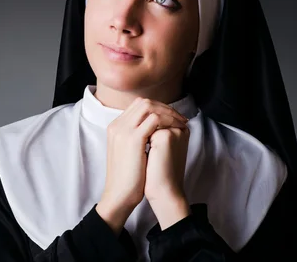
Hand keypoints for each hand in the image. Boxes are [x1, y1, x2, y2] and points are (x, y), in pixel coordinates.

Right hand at [96, 97, 187, 234]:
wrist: (120, 194)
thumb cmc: (128, 177)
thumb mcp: (128, 152)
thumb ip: (137, 138)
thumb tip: (154, 131)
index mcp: (115, 128)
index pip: (137, 106)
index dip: (157, 108)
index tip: (172, 117)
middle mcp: (117, 125)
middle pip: (142, 102)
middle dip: (164, 107)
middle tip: (179, 117)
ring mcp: (123, 130)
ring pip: (148, 106)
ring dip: (167, 112)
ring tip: (180, 122)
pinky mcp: (132, 139)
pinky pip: (154, 119)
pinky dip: (168, 120)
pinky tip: (177, 128)